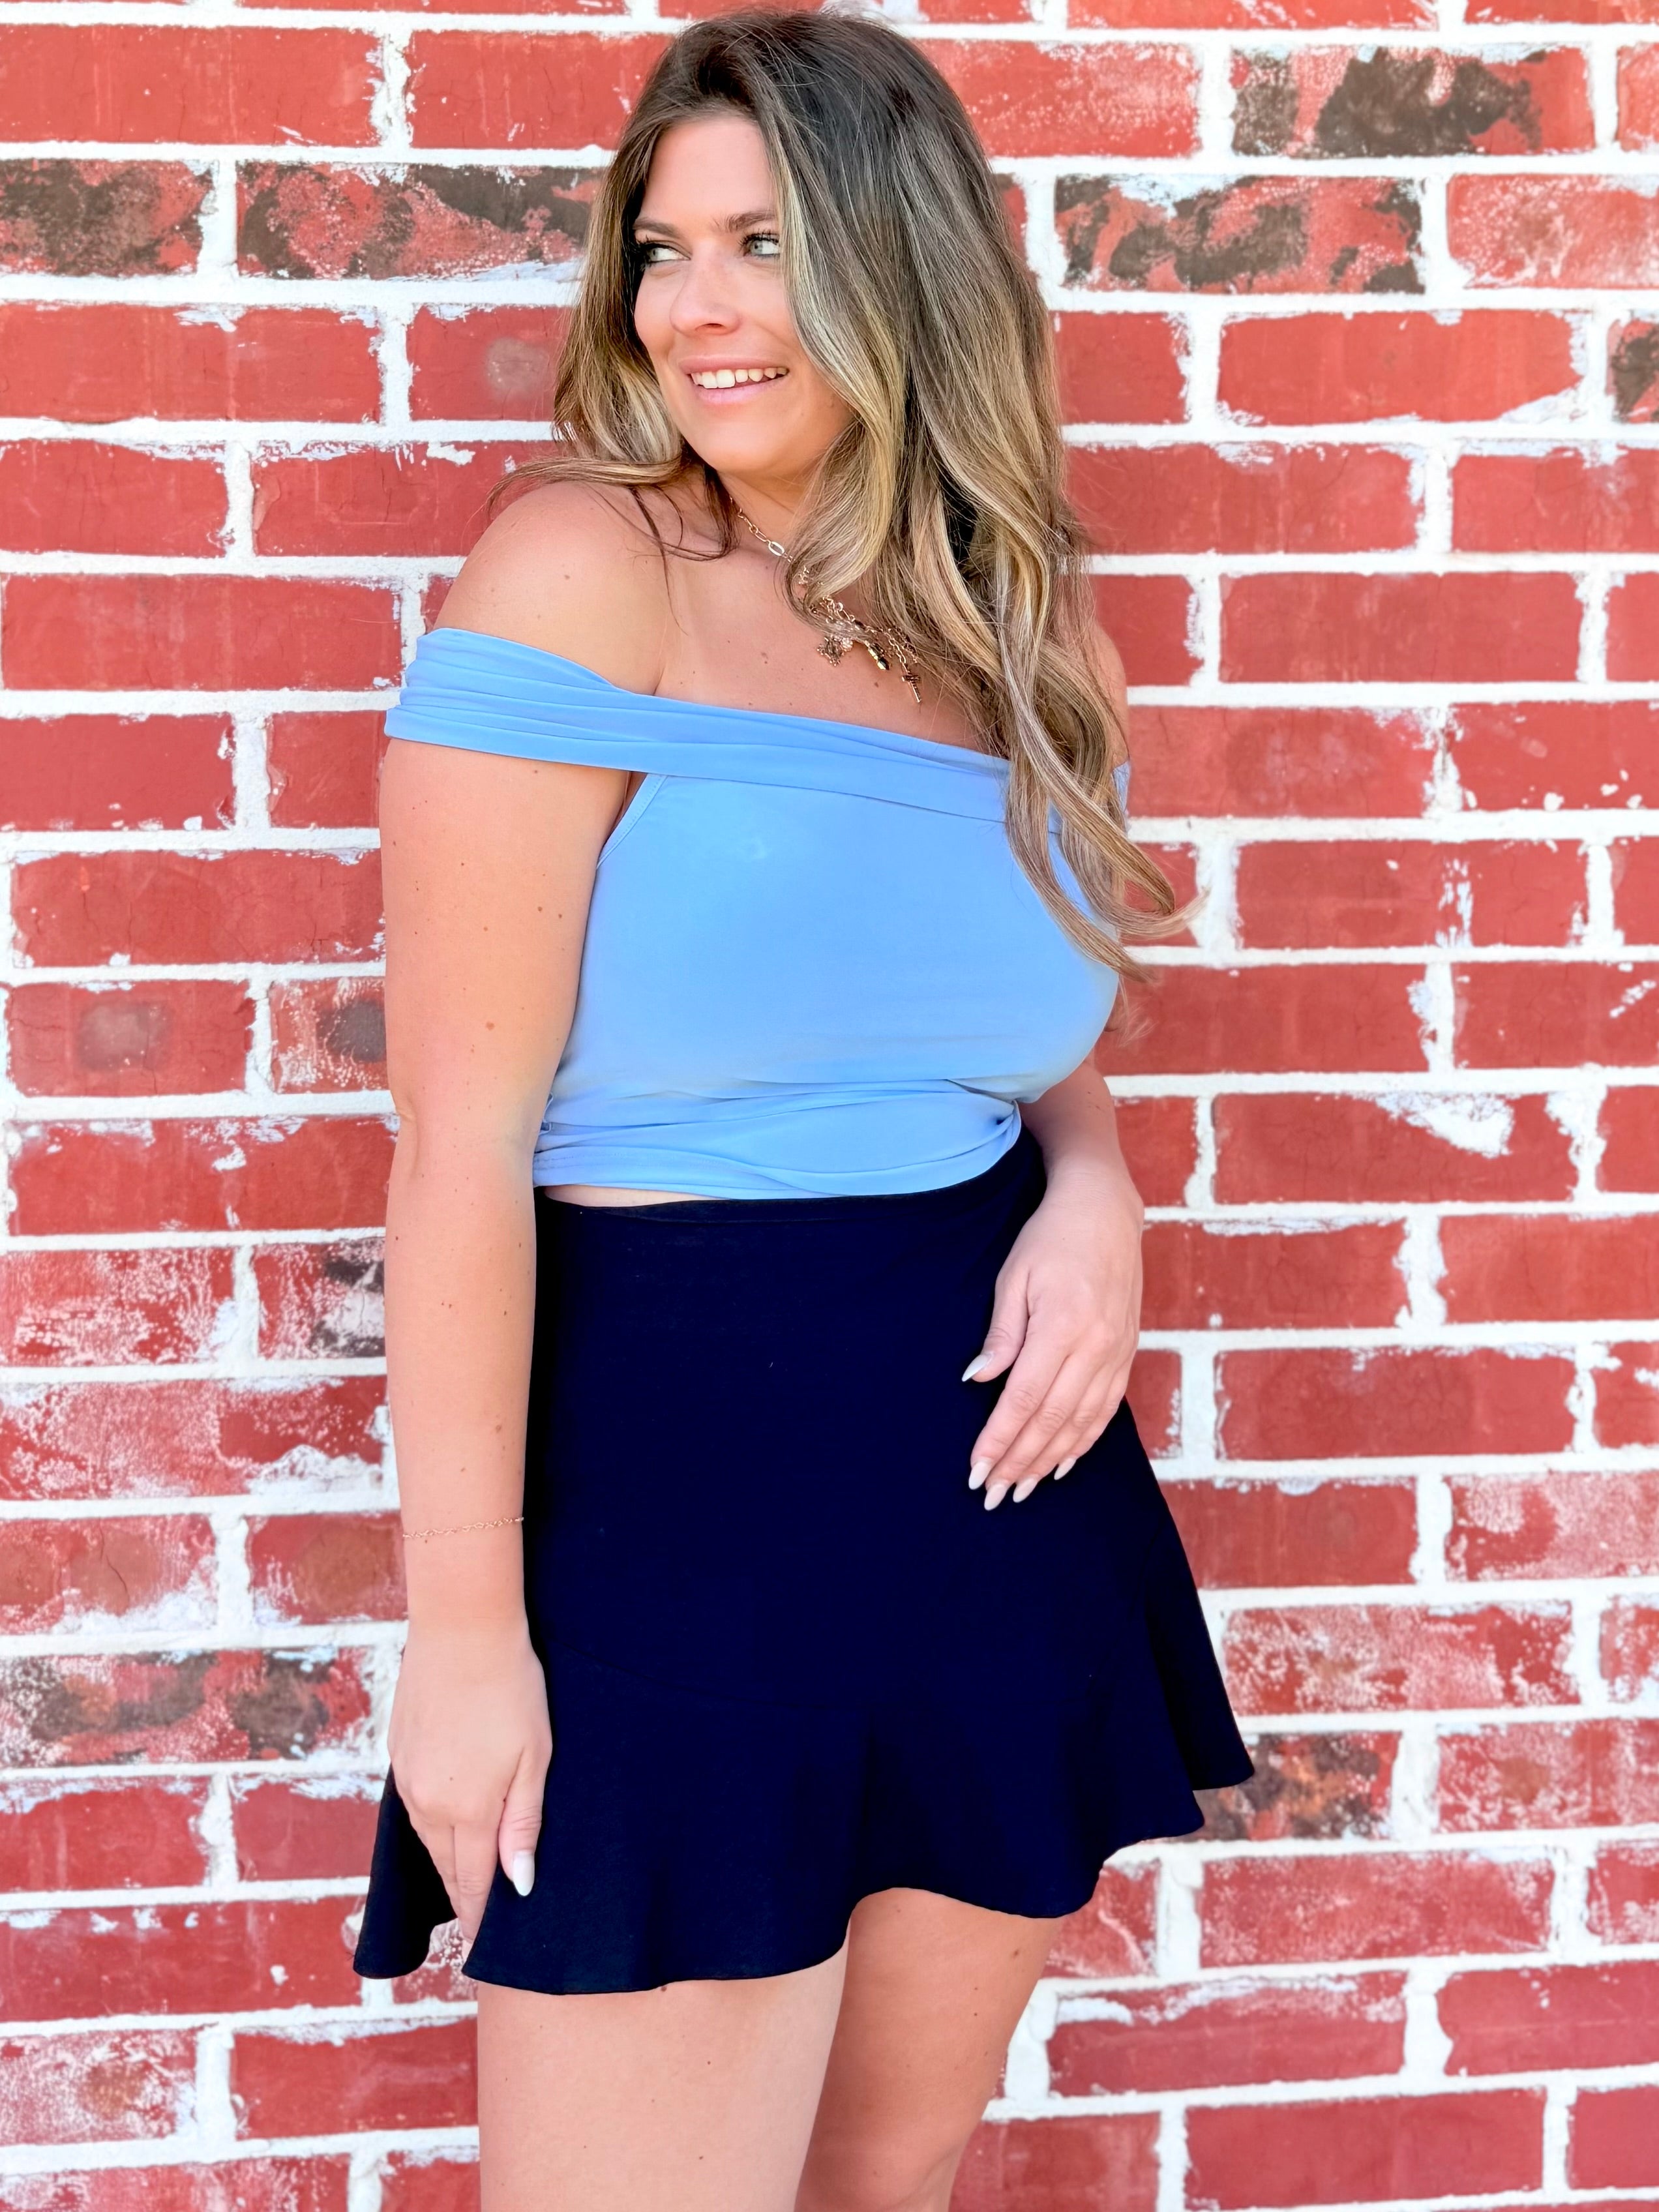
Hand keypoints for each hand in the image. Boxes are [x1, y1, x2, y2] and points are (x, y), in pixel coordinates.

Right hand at [387, 1620, 551, 1940]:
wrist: (461, 1628)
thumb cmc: (511, 1687)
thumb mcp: (534, 1756)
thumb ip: (523, 1822)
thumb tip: (518, 1883)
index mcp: (466, 1810)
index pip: (473, 1884)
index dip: (481, 1919)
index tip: (486, 1951)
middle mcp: (428, 1803)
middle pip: (446, 1868)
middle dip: (464, 1897)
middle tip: (478, 1927)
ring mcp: (408, 1777)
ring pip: (428, 1838)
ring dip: (448, 1861)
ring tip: (466, 1883)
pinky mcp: (399, 1752)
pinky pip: (415, 1806)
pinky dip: (433, 1825)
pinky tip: (446, 1826)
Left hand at [962, 1162, 1143, 1509]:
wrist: (1106, 1211)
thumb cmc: (1051, 1239)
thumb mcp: (1015, 1277)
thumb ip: (1001, 1334)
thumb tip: (977, 1380)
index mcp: (1063, 1326)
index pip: (1025, 1399)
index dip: (999, 1440)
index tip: (976, 1469)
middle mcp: (1095, 1347)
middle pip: (1053, 1420)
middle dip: (1019, 1462)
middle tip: (991, 1495)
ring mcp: (1116, 1353)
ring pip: (1081, 1423)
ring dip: (1048, 1461)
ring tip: (1020, 1490)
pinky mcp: (1126, 1354)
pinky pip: (1105, 1411)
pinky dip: (1082, 1443)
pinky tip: (1061, 1465)